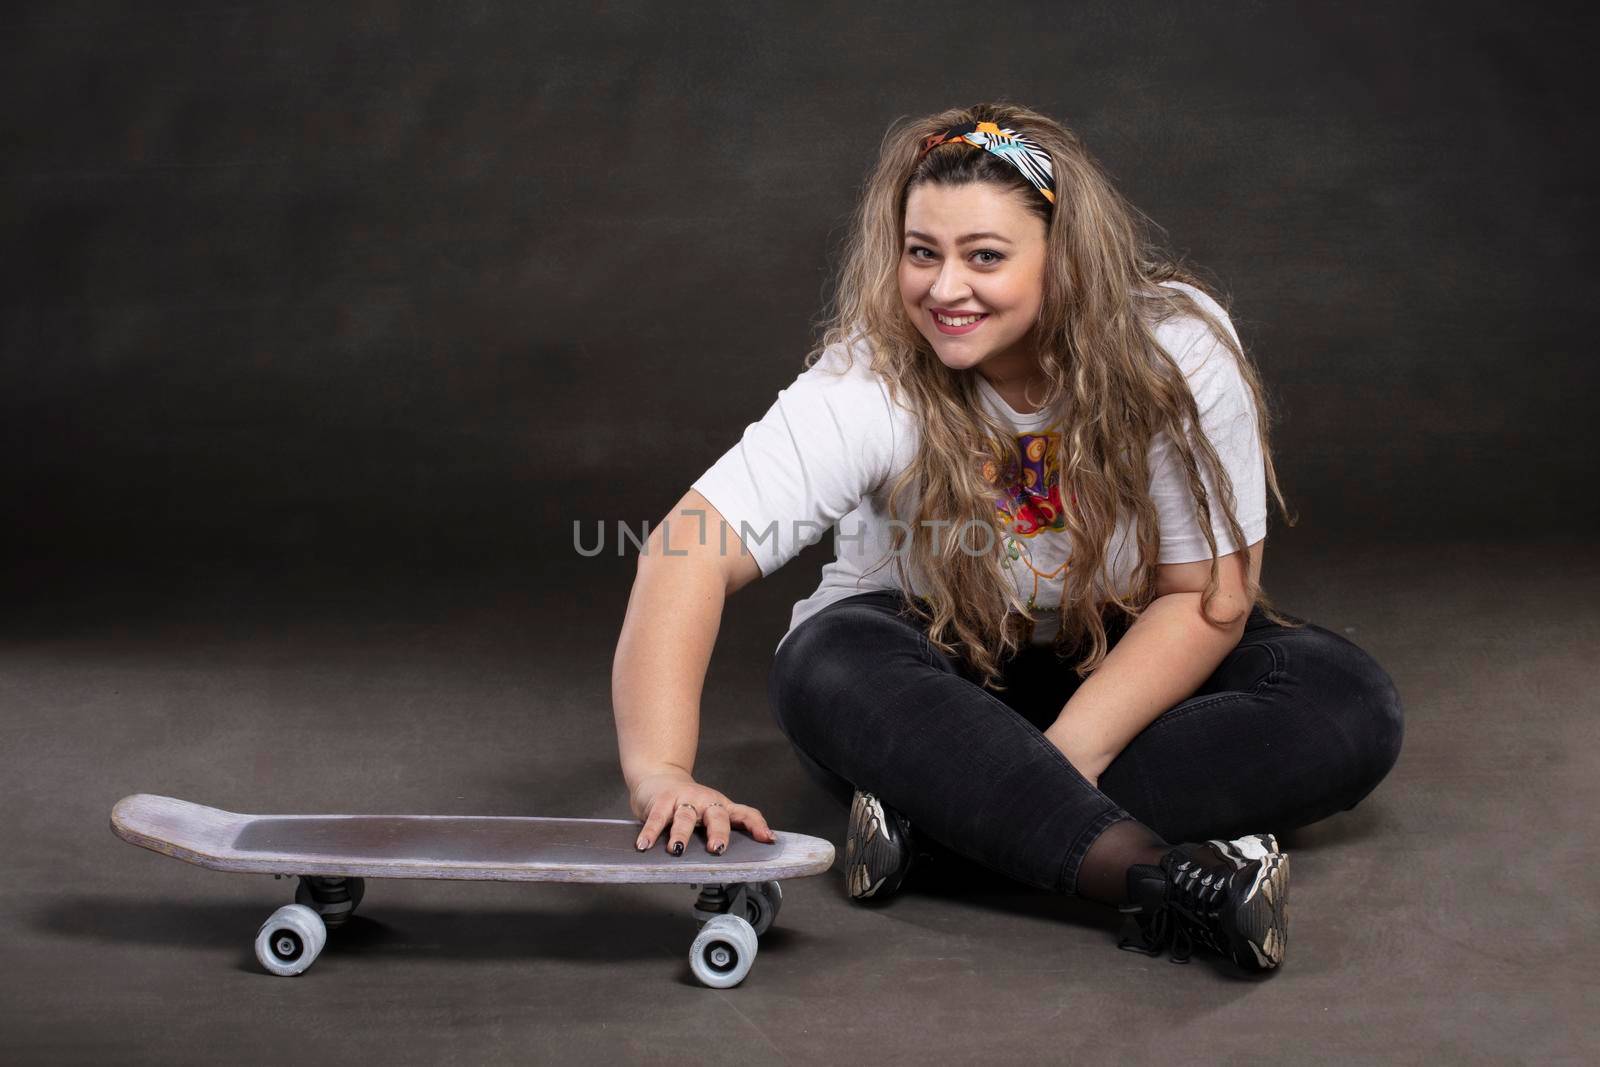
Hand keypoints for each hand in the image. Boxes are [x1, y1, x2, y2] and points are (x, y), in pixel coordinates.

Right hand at [629, 769, 777, 854]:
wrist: (658, 777)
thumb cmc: (688, 803)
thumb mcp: (708, 814)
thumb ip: (721, 833)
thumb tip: (740, 860)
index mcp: (721, 807)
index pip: (746, 813)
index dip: (757, 825)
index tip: (767, 839)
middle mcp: (705, 802)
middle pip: (716, 815)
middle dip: (718, 833)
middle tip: (717, 849)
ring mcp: (683, 799)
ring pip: (684, 817)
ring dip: (681, 834)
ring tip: (676, 850)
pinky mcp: (661, 800)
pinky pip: (656, 818)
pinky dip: (650, 832)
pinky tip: (644, 845)